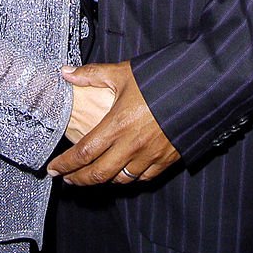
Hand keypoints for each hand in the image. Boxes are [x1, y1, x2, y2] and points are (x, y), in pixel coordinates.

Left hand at [47, 61, 180, 185]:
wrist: (199, 87)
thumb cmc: (158, 78)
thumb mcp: (122, 72)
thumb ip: (91, 74)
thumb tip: (64, 72)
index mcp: (117, 124)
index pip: (83, 153)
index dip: (65, 164)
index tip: (53, 169)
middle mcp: (132, 144)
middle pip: (98, 174)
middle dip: (79, 180)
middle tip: (67, 180)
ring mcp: (150, 155)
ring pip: (120, 179)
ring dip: (103, 180)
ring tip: (93, 175)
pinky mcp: (167, 159)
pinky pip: (143, 177)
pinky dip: (129, 178)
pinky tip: (123, 172)